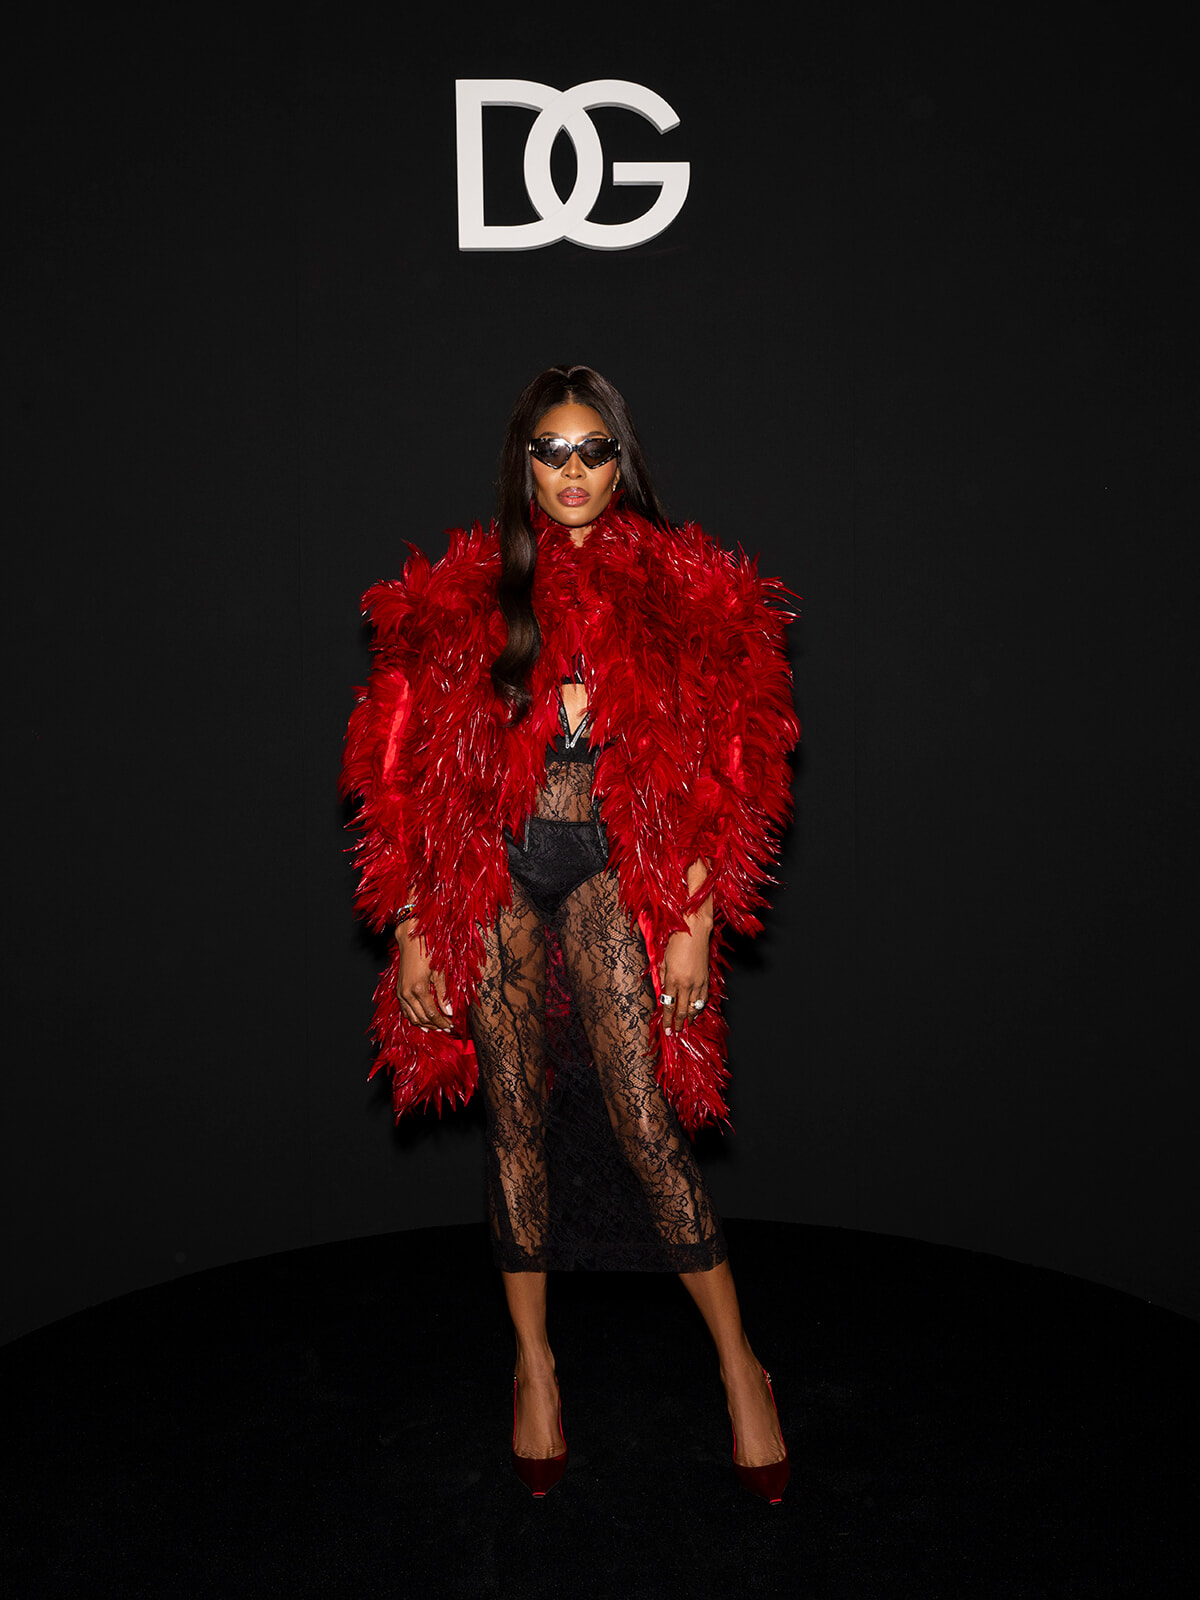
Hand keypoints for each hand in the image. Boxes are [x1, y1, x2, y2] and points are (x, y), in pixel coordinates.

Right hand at [395, 920, 452, 1029]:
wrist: (411, 940)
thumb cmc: (428, 952)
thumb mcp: (439, 972)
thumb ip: (443, 993)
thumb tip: (449, 1012)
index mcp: (419, 988)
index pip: (432, 1013)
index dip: (442, 1022)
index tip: (451, 1025)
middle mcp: (407, 993)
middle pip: (422, 1018)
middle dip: (435, 1025)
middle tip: (447, 1027)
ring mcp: (401, 993)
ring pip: (412, 1017)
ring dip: (424, 1024)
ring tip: (436, 1027)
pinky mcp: (398, 991)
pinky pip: (405, 1010)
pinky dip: (414, 1018)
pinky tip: (422, 1022)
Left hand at [658, 919, 710, 1035]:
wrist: (694, 930)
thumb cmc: (675, 942)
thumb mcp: (663, 960)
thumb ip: (662, 978)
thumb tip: (662, 992)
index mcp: (673, 979)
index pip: (668, 1005)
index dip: (667, 1020)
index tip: (666, 1029)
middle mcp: (686, 984)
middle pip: (681, 1010)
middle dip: (677, 1024)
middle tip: (674, 1033)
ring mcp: (698, 982)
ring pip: (694, 1007)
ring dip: (689, 1019)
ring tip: (684, 1026)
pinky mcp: (706, 979)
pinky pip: (703, 999)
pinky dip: (699, 1008)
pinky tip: (695, 1012)